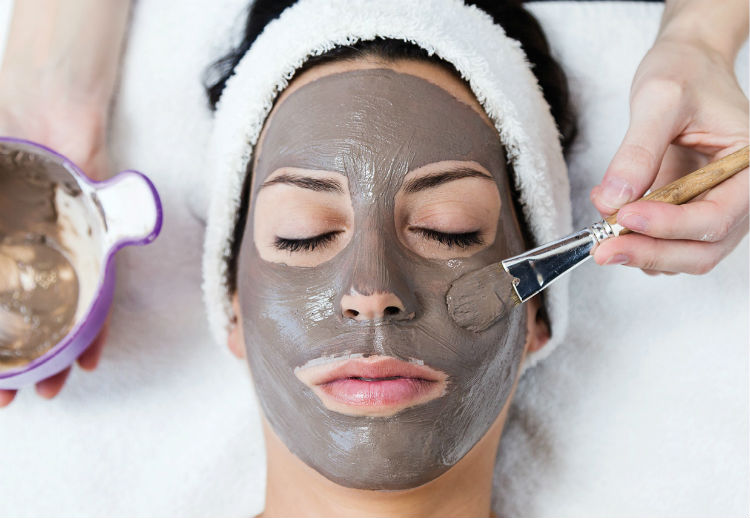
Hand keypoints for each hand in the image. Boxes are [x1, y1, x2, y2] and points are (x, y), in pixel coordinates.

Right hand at [0, 93, 111, 405]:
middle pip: (27, 317)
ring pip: (64, 314)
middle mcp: (35, 256)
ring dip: (56, 354)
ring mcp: (67, 251)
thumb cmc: (2, 138)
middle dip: (16, 362)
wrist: (42, 99)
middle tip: (7, 401)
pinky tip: (89, 354)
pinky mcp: (99, 240)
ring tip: (47, 389)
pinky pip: (102, 287)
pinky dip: (96, 322)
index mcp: (6, 247)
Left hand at [590, 36, 748, 274]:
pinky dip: (635, 239)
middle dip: (652, 252)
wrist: (687, 63)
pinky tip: (609, 213)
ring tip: (602, 229)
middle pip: (704, 249)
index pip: (718, 216)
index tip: (625, 217)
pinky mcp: (688, 208)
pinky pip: (665, 240)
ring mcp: (714, 204)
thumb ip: (638, 151)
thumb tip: (614, 199)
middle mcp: (740, 192)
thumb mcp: (659, 100)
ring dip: (641, 251)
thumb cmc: (685, 71)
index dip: (670, 226)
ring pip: (684, 253)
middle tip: (604, 248)